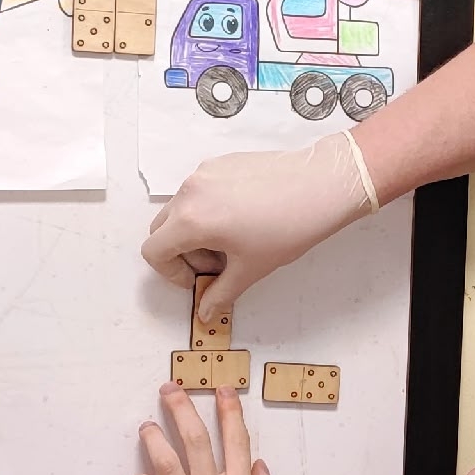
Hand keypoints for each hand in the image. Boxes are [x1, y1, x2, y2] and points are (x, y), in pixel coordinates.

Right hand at [141, 132, 376, 308]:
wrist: (321, 185)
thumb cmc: (290, 225)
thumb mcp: (250, 268)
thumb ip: (220, 294)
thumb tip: (207, 311)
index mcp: (190, 220)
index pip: (154, 252)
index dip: (172, 274)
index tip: (199, 279)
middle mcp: (189, 192)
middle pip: (162, 230)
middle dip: (183, 253)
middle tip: (218, 264)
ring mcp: (203, 173)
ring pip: (180, 210)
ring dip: (196, 232)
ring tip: (234, 241)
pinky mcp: (219, 162)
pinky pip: (199, 191)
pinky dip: (209, 209)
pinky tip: (243, 219)